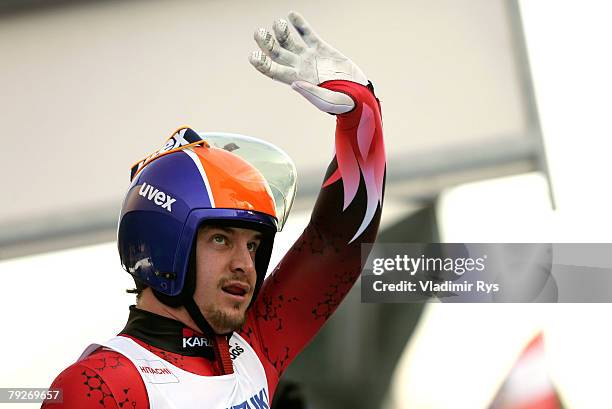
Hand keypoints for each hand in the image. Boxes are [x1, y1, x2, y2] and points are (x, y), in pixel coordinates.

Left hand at [249, 11, 367, 113]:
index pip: (273, 71)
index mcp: (297, 80)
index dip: (262, 63)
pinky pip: (307, 33)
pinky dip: (299, 24)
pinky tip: (292, 15)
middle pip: (276, 53)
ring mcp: (309, 56)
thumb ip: (311, 92)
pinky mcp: (321, 48)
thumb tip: (294, 83)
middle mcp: (299, 67)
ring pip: (289, 40)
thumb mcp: (327, 102)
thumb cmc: (343, 103)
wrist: (358, 93)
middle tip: (259, 33)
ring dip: (281, 31)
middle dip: (266, 42)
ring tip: (278, 23)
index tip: (254, 55)